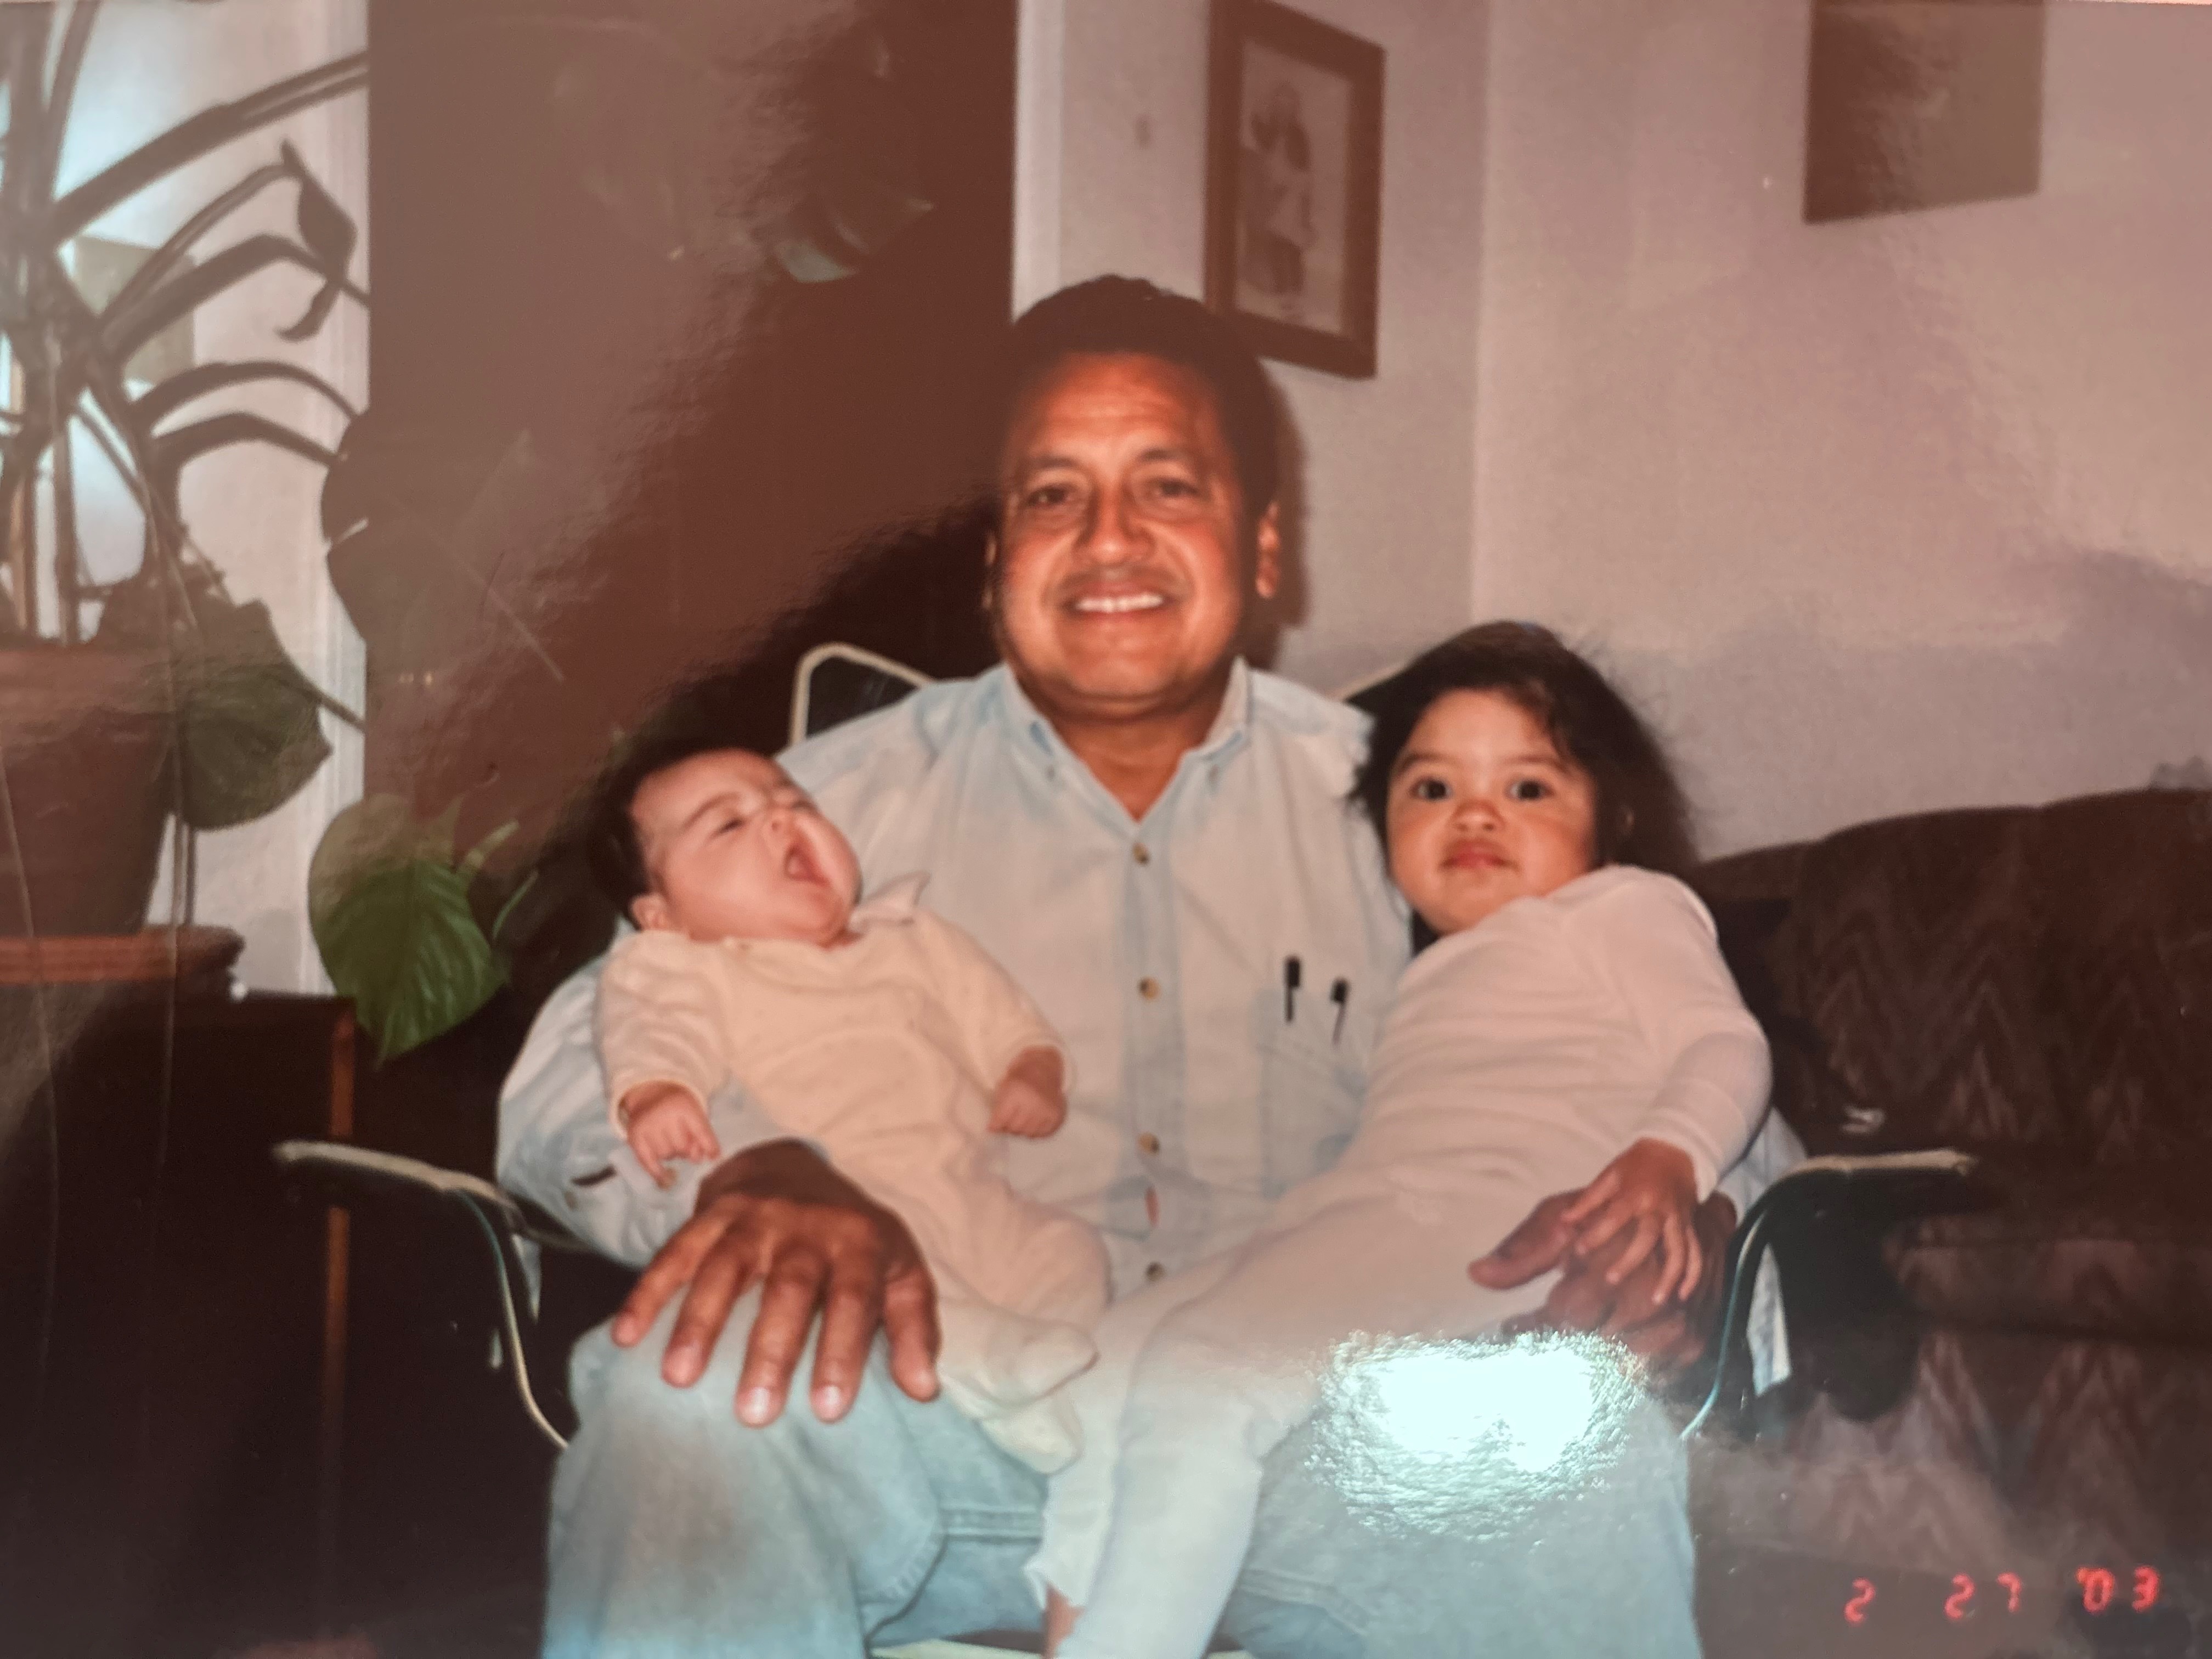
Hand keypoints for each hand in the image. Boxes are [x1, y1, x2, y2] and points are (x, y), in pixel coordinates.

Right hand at [609, 1139, 940, 1425]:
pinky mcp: (708, 1216)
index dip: (841, 1351)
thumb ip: (913, 1327)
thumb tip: (923, 1389)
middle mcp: (804, 1226)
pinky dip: (648, 1292)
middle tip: (753, 1412)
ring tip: (678, 1379)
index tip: (826, 1409)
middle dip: (770, 1349)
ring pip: (723, 1268)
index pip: (852, 1299)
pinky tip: (626, 1336)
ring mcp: (752, 1217)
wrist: (795, 1167)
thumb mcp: (901, 1270)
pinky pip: (674, 1252)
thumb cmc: (854, 1240)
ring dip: (699, 1322)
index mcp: (858, 1242)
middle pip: (786, 1288)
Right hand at [619, 1082, 721, 1187]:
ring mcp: (647, 1125)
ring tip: (670, 1143)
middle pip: (682, 1147)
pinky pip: (647, 1162)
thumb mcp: (694, 1112)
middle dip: (686, 1150)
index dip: (709, 1147)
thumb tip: (706, 1159)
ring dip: (672, 1154)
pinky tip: (666, 1178)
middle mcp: (663, 1114)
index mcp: (683, 1105)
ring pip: (666, 1155)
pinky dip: (658, 1173)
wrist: (649, 1094)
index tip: (714, 1157)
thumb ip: (702, 1135)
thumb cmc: (678, 1107)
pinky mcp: (634, 1137)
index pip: (701, 1132)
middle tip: (685, 1144)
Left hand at [989, 1046, 1066, 1137]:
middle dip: (1009, 1127)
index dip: (995, 1125)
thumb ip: (998, 1109)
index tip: (995, 1126)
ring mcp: (1046, 1110)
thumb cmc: (1019, 1079)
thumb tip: (994, 1130)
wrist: (1043, 1069)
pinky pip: (1044, 1133)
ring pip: (1029, 1134)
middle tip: (1010, 1121)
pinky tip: (1035, 1122)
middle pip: (1014, 1129)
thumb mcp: (1003, 1088)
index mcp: (1015, 1093)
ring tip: (1023, 1121)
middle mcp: (1032, 1103)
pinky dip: (1038, 1131)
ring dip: (1024, 1130)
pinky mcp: (1057, 1116)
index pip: (1000, 1121)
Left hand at [1469, 1188, 1737, 1383]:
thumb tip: (1475, 1275)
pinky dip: (1631, 1374)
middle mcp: (1641, 1301)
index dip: (1530, 1330)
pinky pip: (1655, 1376)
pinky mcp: (1691, 1342)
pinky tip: (1611, 1363)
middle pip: (1588, 1348)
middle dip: (1560, 1348)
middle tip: (1539, 1345)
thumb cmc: (1611, 1218)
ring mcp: (1671, 1325)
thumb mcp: (1562, 1224)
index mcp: (1607, 1270)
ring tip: (1573, 1354)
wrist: (1690, 1219)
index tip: (1509, 1332)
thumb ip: (1522, 1254)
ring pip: (1621, 1368)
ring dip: (1595, 1365)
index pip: (1559, 1318)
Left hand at [1560, 1138, 1701, 1304]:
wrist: (1676, 1152)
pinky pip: (1696, 1253)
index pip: (1614, 1216)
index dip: (1596, 1234)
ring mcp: (1679, 1220)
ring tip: (1656, 1300)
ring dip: (1669, 1277)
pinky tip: (1683, 1295)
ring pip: (1678, 1251)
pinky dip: (1693, 1274)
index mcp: (1636, 1194)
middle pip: (1647, 1237)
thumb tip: (1564, 1221)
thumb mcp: (1610, 1174)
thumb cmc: (1637, 1164)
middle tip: (1611, 1280)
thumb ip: (1588, 1200)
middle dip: (1630, 1260)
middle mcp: (1659, 1209)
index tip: (1579, 1250)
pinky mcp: (1691, 1226)